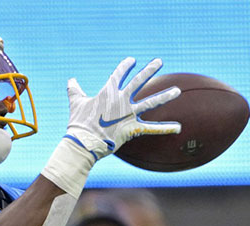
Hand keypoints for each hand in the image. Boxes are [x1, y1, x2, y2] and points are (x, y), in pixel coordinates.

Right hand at [63, 57, 180, 159]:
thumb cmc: (79, 123)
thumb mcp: (76, 103)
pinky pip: (152, 129)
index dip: (125, 67)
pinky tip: (178, 127)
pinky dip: (166, 129)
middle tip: (159, 61)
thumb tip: (71, 80)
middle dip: (149, 70)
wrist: (84, 141)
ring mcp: (129, 114)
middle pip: (138, 82)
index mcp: (108, 92)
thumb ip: (75, 90)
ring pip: (151, 103)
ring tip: (177, 90)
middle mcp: (121, 100)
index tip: (132, 60)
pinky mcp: (133, 128)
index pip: (118, 75)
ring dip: (165, 96)